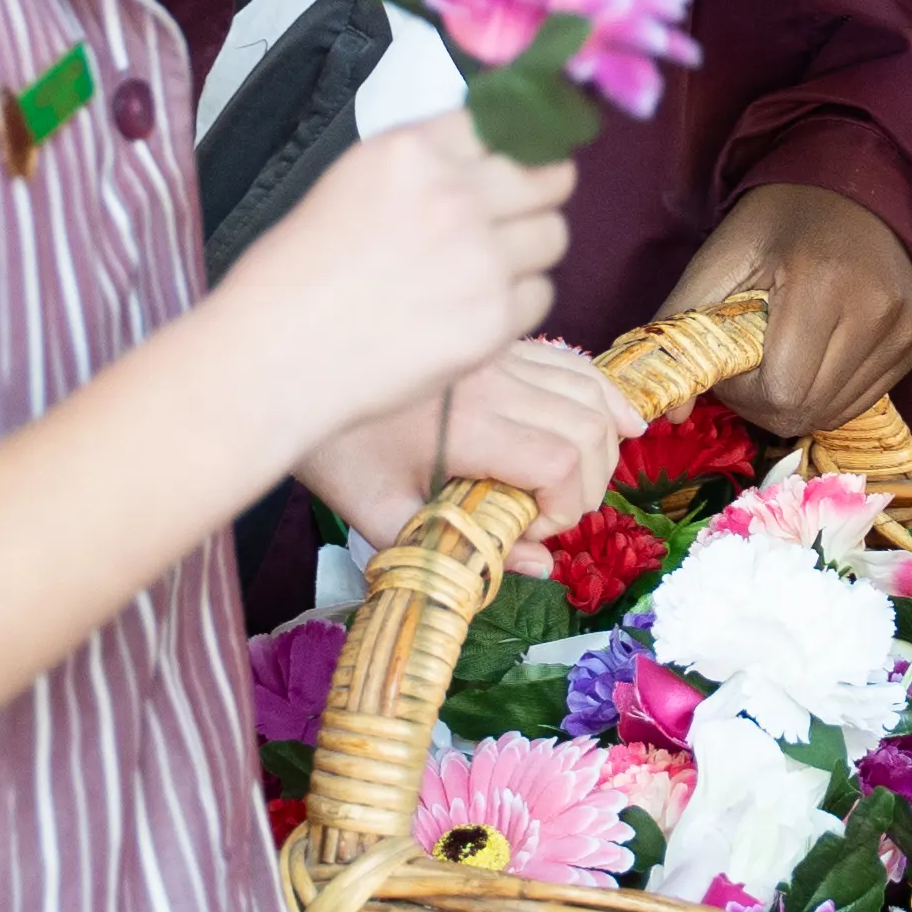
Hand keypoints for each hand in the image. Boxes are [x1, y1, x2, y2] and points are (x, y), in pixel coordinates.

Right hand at [220, 120, 575, 461]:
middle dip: (537, 196)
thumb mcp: (353, 182)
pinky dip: (514, 306)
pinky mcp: (494, 316)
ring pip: (554, 235)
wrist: (272, 356)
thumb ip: (423, 167)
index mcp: (412, 151)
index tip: (512, 167)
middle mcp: (455, 193)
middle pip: (549, 175)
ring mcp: (481, 255)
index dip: (510, 149)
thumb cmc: (294, 276)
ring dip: (529, 253)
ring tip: (481, 274)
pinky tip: (468, 314)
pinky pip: (540, 296)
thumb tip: (486, 162)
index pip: (501, 124)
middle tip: (514, 221)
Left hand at [304, 337, 628, 539]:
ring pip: (587, 390)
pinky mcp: (496, 345)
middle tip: (555, 518)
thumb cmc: (331, 448)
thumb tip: (537, 566)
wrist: (290, 370)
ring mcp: (498, 356)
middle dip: (591, 483)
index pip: (559, 461)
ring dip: (605, 440)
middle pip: (587, 427)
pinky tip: (621, 420)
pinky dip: (603, 393)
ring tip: (588, 481)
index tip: (533, 533)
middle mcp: (493, 382)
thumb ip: (455, 549)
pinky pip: (570, 363)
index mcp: (464, 426)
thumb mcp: (376, 512)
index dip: (567, 506)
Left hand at [660, 181, 911, 442]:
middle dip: (765, 400)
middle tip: (755, 358)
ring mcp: (903, 330)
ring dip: (797, 400)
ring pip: (834, 414)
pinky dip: (828, 393)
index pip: (780, 390)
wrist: (852, 186)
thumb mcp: (720, 258)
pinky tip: (818, 354)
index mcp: (822, 283)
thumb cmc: (777, 221)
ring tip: (786, 352)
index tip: (736, 353)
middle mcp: (875, 310)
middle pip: (806, 410)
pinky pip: (860, 402)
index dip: (744, 388)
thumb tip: (671, 412)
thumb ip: (683, 328)